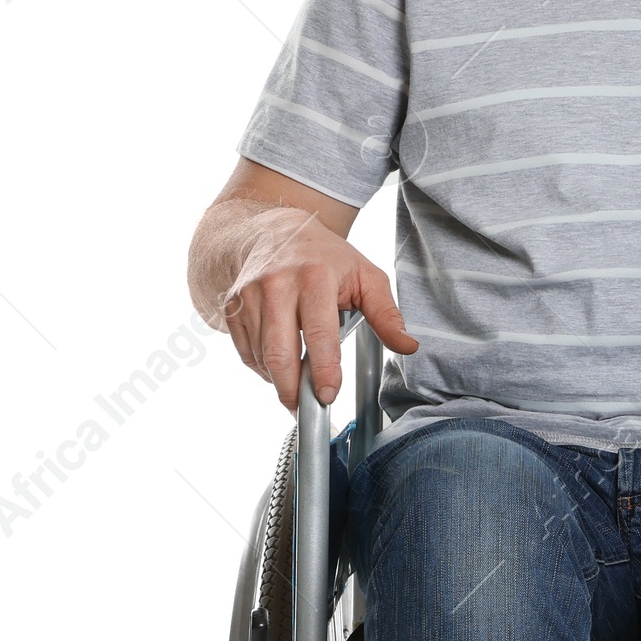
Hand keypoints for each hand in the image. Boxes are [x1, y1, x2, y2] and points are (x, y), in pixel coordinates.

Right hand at [221, 204, 416, 411]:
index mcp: (315, 277)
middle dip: (292, 389)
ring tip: (296, 389)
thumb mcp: (364, 275)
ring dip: (278, 381)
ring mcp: (249, 295)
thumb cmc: (324, 257)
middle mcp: (277, 284)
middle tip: (306, 410)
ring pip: (261, 356)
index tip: (328, 395)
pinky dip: (261, 368)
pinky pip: (245, 351)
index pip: (319, 332)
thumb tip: (408, 346)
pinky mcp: (231, 306)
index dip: (323, 369)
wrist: (272, 229)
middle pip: (280, 352)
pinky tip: (278, 369)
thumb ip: (386, 313)